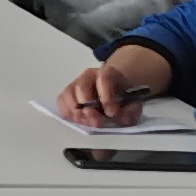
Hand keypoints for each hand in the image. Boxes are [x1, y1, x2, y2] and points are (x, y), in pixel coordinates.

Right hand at [52, 47, 167, 126]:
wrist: (113, 88)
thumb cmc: (122, 95)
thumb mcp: (134, 101)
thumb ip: (131, 110)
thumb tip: (122, 119)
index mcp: (107, 73)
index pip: (103, 79)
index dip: (106, 97)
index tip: (112, 114)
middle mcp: (88, 75)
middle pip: (81, 87)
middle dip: (88, 108)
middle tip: (97, 123)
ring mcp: (76, 83)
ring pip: (68, 94)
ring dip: (76, 112)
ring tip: (87, 123)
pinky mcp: (68, 93)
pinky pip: (61, 101)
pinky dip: (67, 112)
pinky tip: (78, 120)